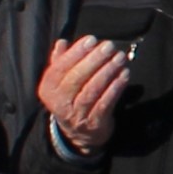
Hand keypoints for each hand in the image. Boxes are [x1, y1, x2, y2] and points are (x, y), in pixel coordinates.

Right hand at [37, 33, 129, 152]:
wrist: (79, 134)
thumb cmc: (71, 98)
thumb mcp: (60, 81)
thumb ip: (60, 61)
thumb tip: (62, 42)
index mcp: (49, 89)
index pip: (59, 68)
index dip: (76, 53)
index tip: (91, 39)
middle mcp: (59, 104)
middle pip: (76, 79)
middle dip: (94, 60)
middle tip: (109, 46)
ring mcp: (77, 115)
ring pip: (91, 90)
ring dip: (107, 72)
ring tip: (119, 58)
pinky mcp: (94, 123)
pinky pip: (105, 104)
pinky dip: (115, 89)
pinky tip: (124, 75)